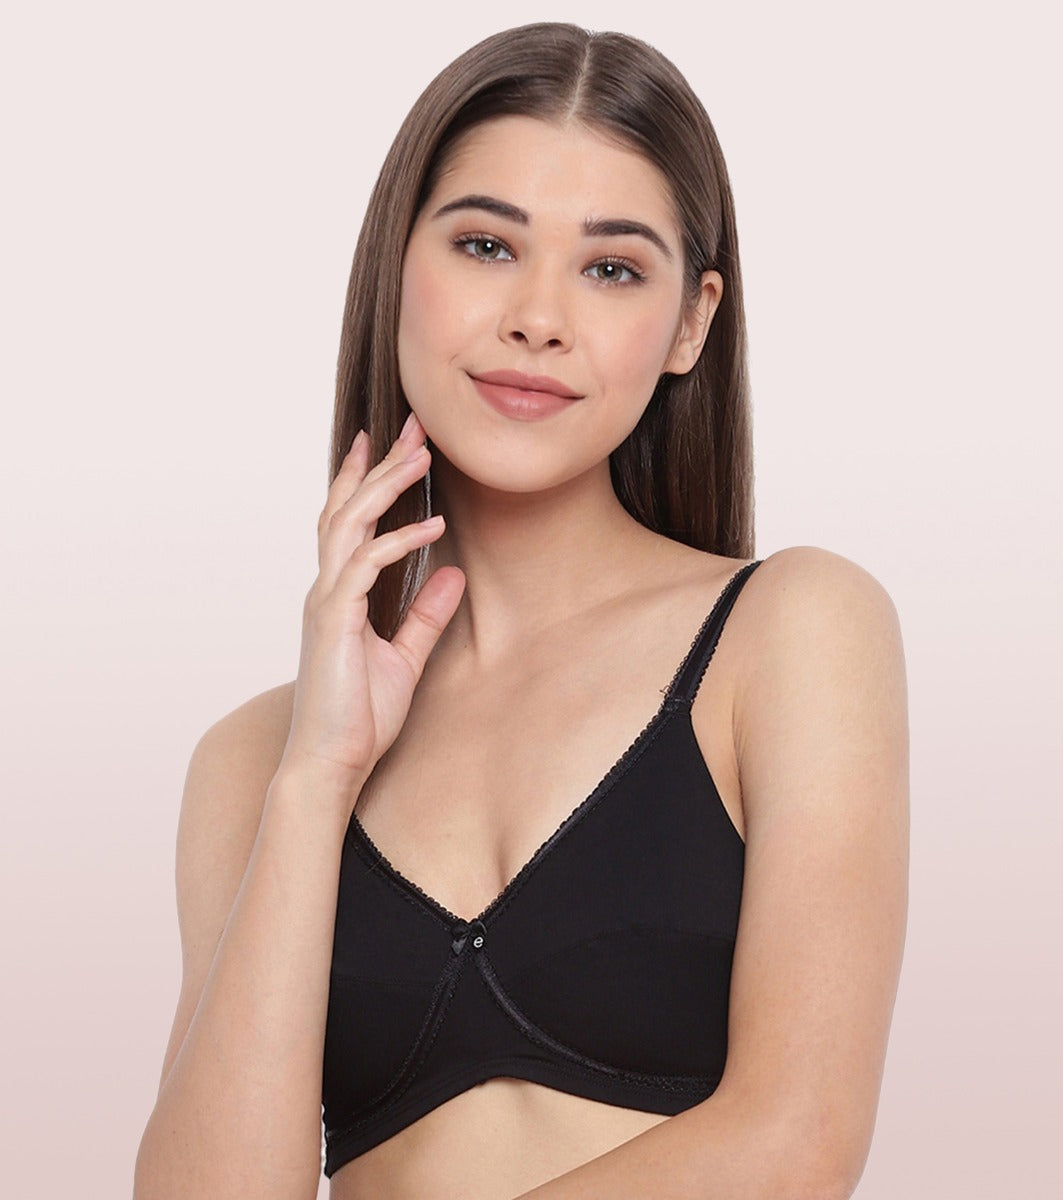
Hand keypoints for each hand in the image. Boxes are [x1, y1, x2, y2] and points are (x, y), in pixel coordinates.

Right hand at [278, 413, 464, 794]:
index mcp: (339, 594)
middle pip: (347, 507)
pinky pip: (366, 564)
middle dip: (379, 464)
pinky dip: (400, 541)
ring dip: (386, 485)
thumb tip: (455, 574)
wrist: (332, 764)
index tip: (391, 443)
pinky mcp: (335, 620)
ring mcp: (327, 601)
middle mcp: (327, 588)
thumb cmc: (361, 717)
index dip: (366, 479)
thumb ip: (426, 615)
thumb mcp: (406, 657)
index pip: (349, 522)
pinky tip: (434, 528)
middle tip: (413, 426)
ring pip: (350, 523)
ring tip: (422, 456)